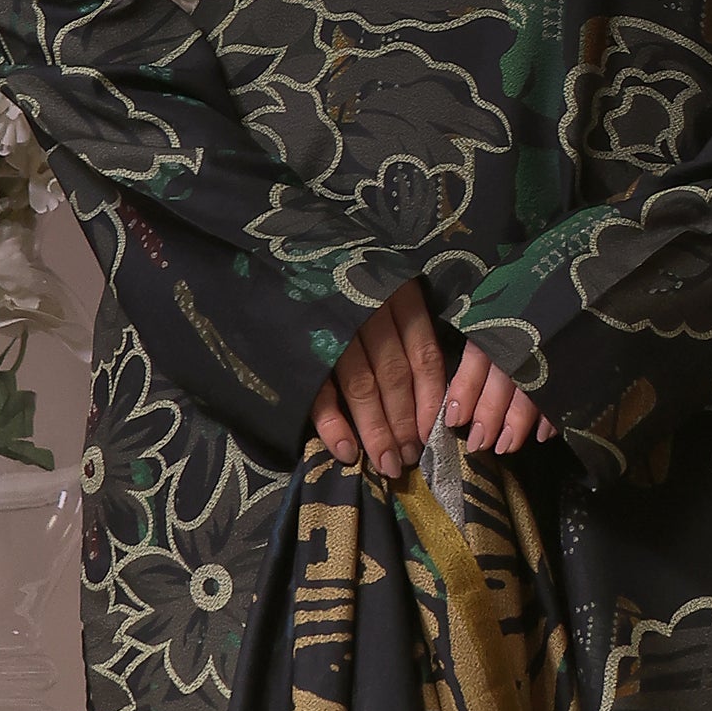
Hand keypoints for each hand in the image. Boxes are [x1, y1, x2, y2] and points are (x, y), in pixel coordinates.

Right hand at [308, 282, 547, 477]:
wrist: (277, 246)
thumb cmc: (337, 270)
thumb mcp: (380, 281)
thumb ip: (402, 322)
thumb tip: (430, 386)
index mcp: (394, 291)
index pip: (423, 354)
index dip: (430, 399)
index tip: (434, 435)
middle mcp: (367, 307)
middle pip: (394, 375)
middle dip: (405, 423)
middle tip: (409, 460)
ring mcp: (330, 324)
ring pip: (362, 386)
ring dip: (376, 431)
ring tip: (386, 464)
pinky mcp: (296, 341)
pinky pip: (319, 389)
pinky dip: (333, 424)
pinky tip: (346, 452)